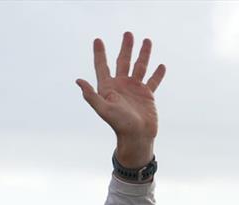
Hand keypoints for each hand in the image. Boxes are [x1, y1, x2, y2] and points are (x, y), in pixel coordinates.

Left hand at [76, 32, 165, 167]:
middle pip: (122, 61)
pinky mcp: (147, 95)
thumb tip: (78, 81)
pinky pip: (153, 81)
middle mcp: (121, 86)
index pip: (102, 66)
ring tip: (146, 40)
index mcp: (108, 88)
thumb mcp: (103, 109)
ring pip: (140, 66)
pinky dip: (157, 73)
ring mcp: (134, 89)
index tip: (97, 40)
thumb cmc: (119, 124)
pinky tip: (161, 65)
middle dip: (125, 47)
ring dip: (143, 54)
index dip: (99, 53)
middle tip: (128, 33)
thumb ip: (91, 95)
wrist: (136, 136)